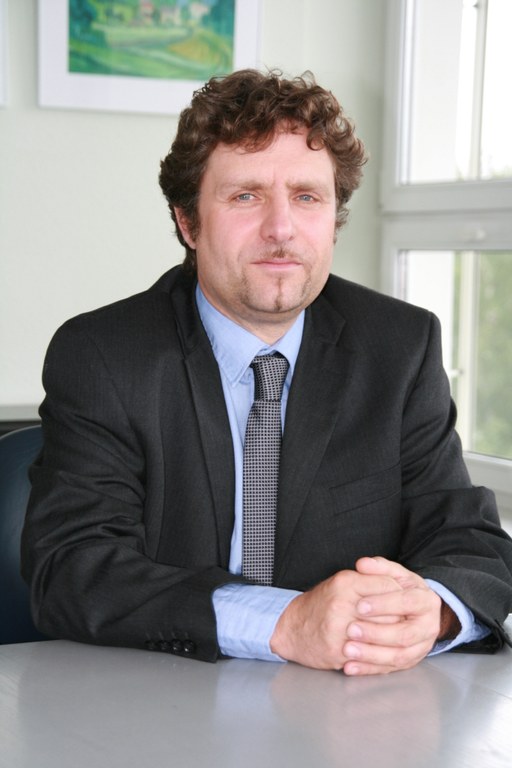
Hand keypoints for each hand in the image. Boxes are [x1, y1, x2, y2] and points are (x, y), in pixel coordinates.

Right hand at [269, 568, 401, 669]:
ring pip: (383, 634)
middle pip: (390, 611)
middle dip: (401, 617)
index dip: (400, 594)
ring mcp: (340, 629)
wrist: (291, 628)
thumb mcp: (342, 582)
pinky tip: (384, 651)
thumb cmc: (321, 604)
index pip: (388, 585)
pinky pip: (371, 654)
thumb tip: (399, 588)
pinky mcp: (339, 650)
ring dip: (394, 637)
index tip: (404, 600)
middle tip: (407, 620)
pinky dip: (382, 654)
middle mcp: (342, 603)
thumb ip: (368, 580)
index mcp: (345, 582)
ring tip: (397, 636)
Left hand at [342, 556, 443, 675]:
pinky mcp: (409, 662)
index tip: (360, 605)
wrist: (417, 611)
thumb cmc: (402, 590)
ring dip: (371, 655)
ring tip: (347, 650)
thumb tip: (362, 564)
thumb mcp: (395, 574)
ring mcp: (420, 648)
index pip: (408, 602)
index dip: (384, 604)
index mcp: (426, 601)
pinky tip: (349, 666)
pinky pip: (389, 670)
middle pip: (404, 634)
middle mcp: (428, 627)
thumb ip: (379, 568)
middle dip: (376, 633)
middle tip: (350, 629)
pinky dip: (368, 669)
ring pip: (398, 657)